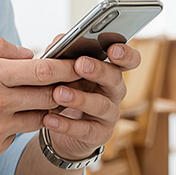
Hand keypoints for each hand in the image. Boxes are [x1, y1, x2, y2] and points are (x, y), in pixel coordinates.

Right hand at [0, 37, 81, 167]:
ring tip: (42, 97)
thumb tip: (28, 53)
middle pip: (48, 95)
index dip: (67, 66)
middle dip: (64, 87)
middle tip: (73, 80)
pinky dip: (17, 124)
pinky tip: (5, 117)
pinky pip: (17, 134)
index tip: (80, 61)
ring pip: (38, 117)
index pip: (43, 70)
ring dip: (44, 108)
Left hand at [43, 43, 141, 158]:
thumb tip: (60, 40)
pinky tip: (48, 119)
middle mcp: (114, 91)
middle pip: (114, 78)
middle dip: (98, 70)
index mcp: (109, 70)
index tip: (113, 49)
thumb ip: (62, 54)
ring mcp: (109, 114)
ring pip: (100, 105)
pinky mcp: (99, 134)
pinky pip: (84, 130)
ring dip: (78, 98)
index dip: (125, 54)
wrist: (61, 126)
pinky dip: (65, 125)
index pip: (127, 60)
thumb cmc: (67, 89)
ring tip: (58, 93)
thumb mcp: (64, 71)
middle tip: (80, 64)